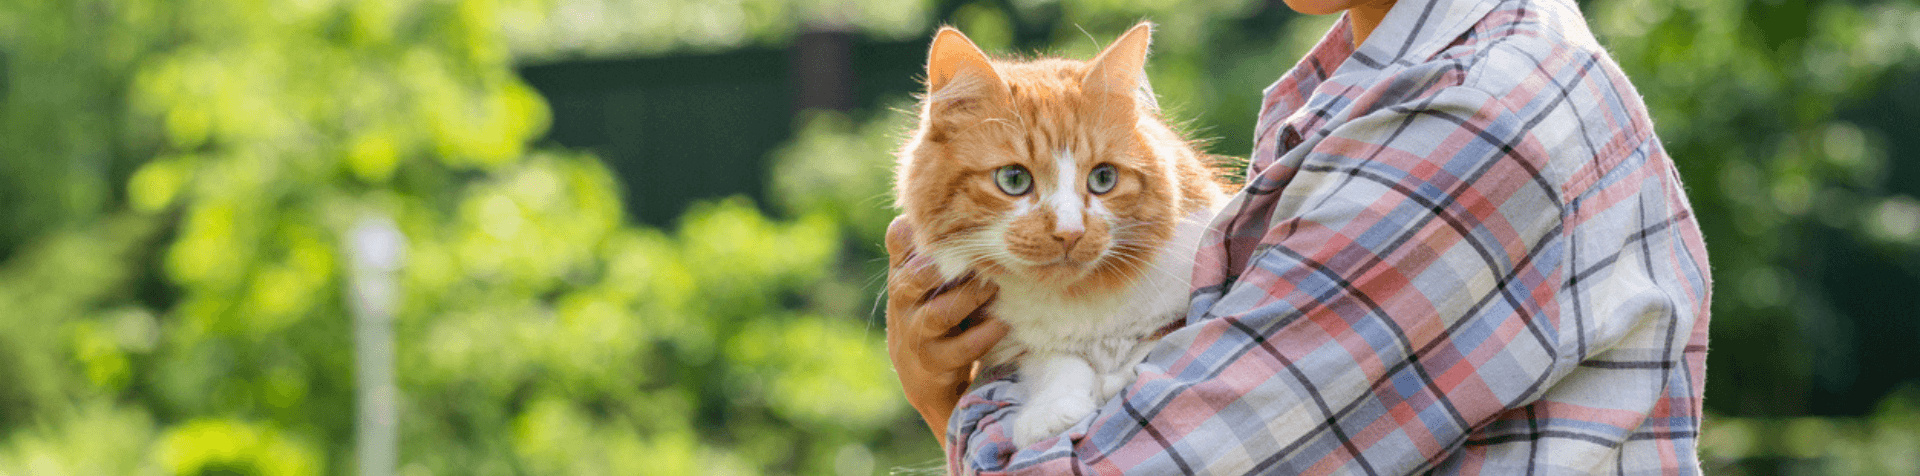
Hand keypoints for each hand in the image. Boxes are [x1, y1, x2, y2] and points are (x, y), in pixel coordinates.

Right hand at [885, 216, 1007, 445]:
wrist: (922, 375)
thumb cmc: (933, 311)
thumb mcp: (929, 277)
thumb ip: (939, 245)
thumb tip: (973, 203)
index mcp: (904, 271)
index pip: (899, 239)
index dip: (917, 227)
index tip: (944, 218)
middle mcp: (904, 300)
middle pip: (914, 276)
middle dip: (943, 266)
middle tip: (975, 256)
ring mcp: (917, 334)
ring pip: (939, 314)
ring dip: (970, 299)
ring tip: (994, 289)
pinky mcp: (935, 363)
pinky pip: (959, 349)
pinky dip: (983, 335)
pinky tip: (1002, 324)